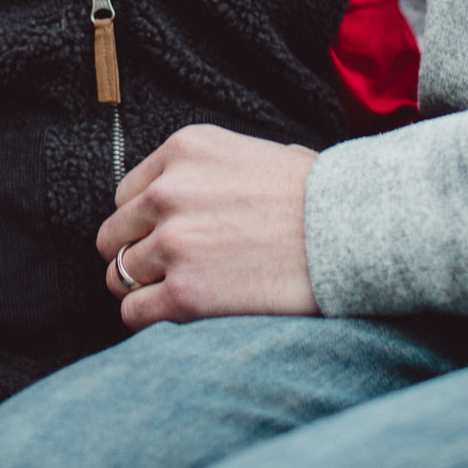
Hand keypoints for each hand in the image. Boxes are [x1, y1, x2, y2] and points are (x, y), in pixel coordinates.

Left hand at [95, 123, 320, 328]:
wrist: (352, 233)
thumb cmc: (318, 195)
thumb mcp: (256, 152)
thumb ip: (209, 170)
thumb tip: (192, 192)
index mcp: (184, 149)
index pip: (127, 193)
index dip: (145, 220)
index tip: (166, 235)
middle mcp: (168, 192)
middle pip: (115, 234)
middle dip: (137, 253)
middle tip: (167, 269)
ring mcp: (172, 243)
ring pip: (118, 275)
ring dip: (142, 287)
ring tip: (175, 292)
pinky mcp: (183, 294)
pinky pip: (133, 313)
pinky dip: (147, 318)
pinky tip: (175, 314)